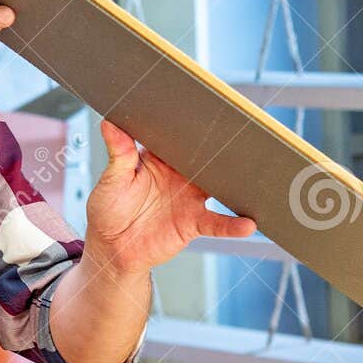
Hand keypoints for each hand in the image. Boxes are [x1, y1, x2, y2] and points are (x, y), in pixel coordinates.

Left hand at [84, 119, 255, 274]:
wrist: (113, 248)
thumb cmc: (108, 209)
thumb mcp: (111, 179)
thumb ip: (118, 153)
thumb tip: (109, 123)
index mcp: (160, 159)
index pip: (178, 139)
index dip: (190, 128)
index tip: (206, 114)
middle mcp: (179, 176)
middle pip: (204, 160)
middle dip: (220, 151)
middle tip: (240, 139)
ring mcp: (189, 199)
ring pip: (218, 187)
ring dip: (235, 184)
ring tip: (253, 177)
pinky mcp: (194, 222)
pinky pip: (218, 223)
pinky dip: (233, 225)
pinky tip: (248, 224)